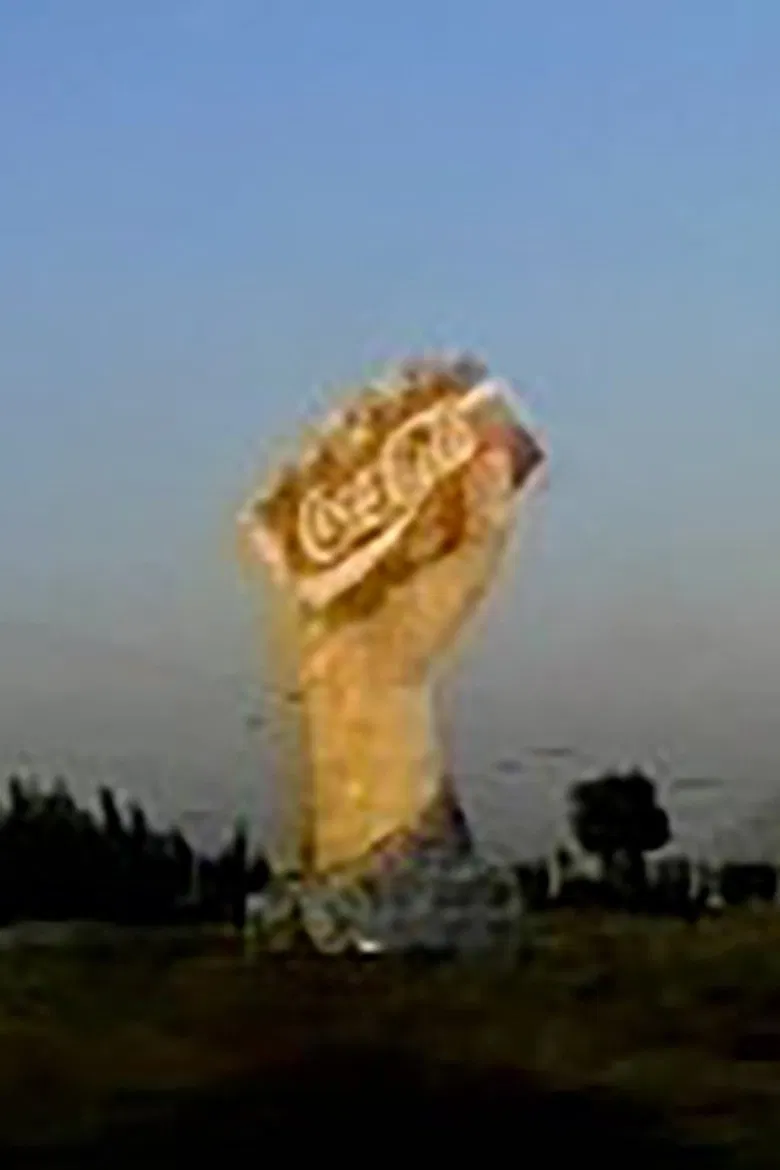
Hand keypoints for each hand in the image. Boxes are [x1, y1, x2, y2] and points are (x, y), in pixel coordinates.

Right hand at [238, 391, 542, 695]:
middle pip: (380, 447)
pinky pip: (290, 502)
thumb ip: (488, 520)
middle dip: (380, 415)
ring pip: (335, 465)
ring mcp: (342, 531)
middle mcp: (388, 518)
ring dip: (337, 437)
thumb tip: (496, 456)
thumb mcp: (469, 575)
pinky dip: (290, 478)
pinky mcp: (302, 549)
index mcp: (432, 520)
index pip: (433, 449)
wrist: (363, 682)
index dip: (436, 409)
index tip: (437, 373)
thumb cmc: (422, 636)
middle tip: (382, 389)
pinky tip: (297, 459)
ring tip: (343, 417)